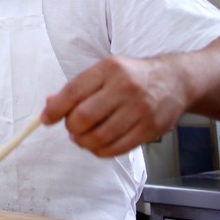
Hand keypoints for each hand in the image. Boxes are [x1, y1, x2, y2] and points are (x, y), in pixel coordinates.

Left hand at [40, 56, 185, 156]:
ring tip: (82, 137)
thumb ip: (77, 88)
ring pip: (100, 136)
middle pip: (84, 117)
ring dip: (83, 142)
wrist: (174, 80)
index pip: (73, 92)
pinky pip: (117, 148)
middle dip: (70, 127)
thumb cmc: (132, 76)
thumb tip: (49, 104)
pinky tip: (97, 145)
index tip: (45, 119)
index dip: (55, 110)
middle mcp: (124, 87)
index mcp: (108, 69)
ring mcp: (140, 109)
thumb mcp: (104, 71)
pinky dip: (100, 151)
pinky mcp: (150, 129)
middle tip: (70, 128)